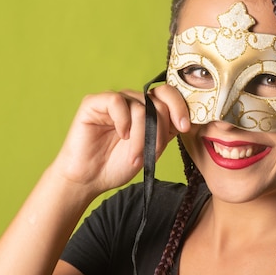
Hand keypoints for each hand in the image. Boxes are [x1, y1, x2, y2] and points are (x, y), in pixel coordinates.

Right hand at [49, 84, 189, 195]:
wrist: (90, 180)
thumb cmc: (117, 165)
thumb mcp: (151, 149)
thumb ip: (165, 131)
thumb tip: (185, 119)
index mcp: (147, 111)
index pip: (169, 95)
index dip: (180, 107)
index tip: (185, 127)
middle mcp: (132, 102)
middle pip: (158, 102)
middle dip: (158, 130)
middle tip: (152, 152)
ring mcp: (114, 100)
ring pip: (140, 106)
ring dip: (141, 135)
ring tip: (134, 156)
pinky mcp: (94, 102)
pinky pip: (117, 101)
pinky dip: (123, 121)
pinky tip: (121, 135)